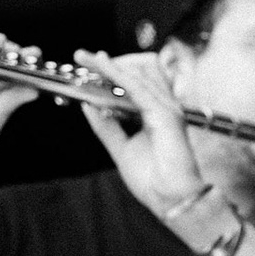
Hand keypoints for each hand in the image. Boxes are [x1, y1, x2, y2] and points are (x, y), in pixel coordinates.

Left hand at [73, 49, 206, 214]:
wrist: (171, 198)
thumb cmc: (153, 179)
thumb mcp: (121, 149)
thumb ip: (107, 126)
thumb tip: (89, 106)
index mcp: (156, 113)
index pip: (136, 81)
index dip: (113, 69)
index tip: (90, 63)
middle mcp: (164, 106)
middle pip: (139, 69)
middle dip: (109, 61)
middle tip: (84, 57)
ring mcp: (167, 108)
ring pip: (138, 73)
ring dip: (110, 64)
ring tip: (88, 59)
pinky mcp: (165, 114)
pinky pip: (137, 88)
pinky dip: (118, 77)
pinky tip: (102, 69)